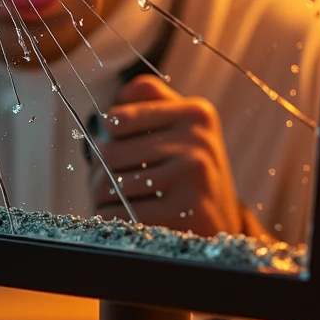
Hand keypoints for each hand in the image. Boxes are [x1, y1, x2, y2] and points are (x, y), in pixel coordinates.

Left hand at [89, 73, 244, 236]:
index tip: (115, 150)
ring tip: (118, 202)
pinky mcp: (187, 211)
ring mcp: (194, 174)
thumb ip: (149, 100)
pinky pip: (121, 213)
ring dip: (103, 199)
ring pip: (112, 184)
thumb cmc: (187, 171)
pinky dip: (112, 219)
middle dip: (98, 172)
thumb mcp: (181, 128)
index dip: (104, 138)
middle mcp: (198, 139)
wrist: (221, 222)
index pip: (117, 118)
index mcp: (195, 112)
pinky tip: (126, 219)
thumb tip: (119, 97)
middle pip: (109, 151)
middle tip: (107, 184)